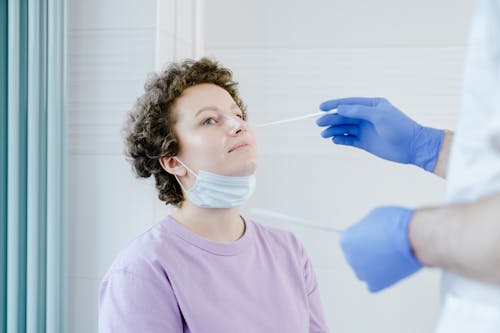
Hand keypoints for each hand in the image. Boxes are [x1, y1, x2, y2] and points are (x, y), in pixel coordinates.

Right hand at [316, 97, 443, 171]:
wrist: (412, 147)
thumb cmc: (399, 128)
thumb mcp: (379, 116)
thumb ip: (359, 111)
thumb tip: (340, 108)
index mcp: (372, 105)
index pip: (349, 103)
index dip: (334, 104)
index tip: (321, 107)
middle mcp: (367, 116)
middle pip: (344, 116)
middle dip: (331, 119)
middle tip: (319, 123)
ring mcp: (366, 130)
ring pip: (345, 128)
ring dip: (333, 130)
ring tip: (324, 134)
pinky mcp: (365, 143)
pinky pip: (349, 139)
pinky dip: (341, 139)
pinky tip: (334, 140)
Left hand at [340, 206, 422, 291]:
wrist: (412, 238)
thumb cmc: (396, 224)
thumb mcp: (373, 217)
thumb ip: (364, 229)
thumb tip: (366, 235)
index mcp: (346, 241)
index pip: (350, 242)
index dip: (364, 239)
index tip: (374, 237)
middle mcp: (350, 258)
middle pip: (356, 257)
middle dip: (367, 253)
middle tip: (383, 248)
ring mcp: (362, 272)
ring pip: (364, 271)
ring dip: (373, 266)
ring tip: (390, 257)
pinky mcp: (375, 284)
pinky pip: (374, 283)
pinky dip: (382, 278)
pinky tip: (390, 268)